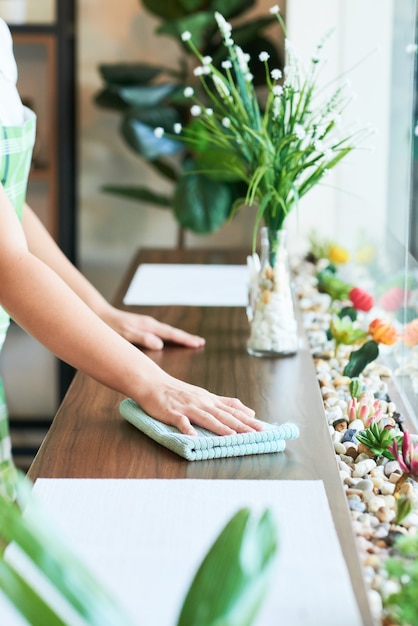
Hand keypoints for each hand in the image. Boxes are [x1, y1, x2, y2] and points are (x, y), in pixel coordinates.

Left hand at [103, 306, 204, 349]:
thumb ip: (142, 339)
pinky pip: (160, 332)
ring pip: (167, 332)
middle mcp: (150, 324)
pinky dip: (169, 336)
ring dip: (179, 337)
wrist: (99, 315)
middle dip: (186, 338)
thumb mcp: (125, 335)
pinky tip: (170, 340)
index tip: (199, 343)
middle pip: (172, 332)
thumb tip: (160, 344)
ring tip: (190, 342)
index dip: (185, 340)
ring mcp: (146, 325)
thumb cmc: (110, 327)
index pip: (171, 334)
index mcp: (149, 326)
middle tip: (201, 343)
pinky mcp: (141, 327)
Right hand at [136, 373, 262, 435]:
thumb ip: (227, 403)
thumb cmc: (179, 391)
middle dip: (241, 426)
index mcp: (211, 400)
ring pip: (206, 418)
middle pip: (224, 415)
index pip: (233, 411)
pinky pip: (180, 421)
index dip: (248, 420)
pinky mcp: (172, 412)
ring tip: (232, 437)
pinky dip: (187, 428)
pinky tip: (193, 437)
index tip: (263, 429)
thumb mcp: (206, 395)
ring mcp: (187, 407)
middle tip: (256, 434)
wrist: (154, 383)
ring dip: (220, 427)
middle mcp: (202, 403)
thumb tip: (250, 411)